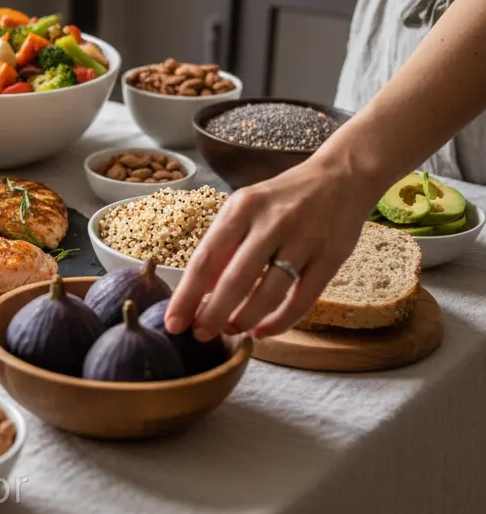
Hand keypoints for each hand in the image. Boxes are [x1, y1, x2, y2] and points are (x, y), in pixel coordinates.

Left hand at [164, 155, 377, 340]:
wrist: (340, 177)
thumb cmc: (281, 198)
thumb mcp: (245, 208)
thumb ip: (223, 244)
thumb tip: (200, 290)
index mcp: (242, 208)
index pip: (206, 258)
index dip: (187, 295)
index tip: (173, 322)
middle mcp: (271, 223)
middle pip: (234, 280)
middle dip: (212, 314)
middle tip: (200, 336)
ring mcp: (303, 241)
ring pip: (268, 293)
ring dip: (245, 320)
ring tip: (231, 331)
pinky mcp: (330, 258)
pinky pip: (302, 300)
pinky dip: (280, 321)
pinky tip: (264, 331)